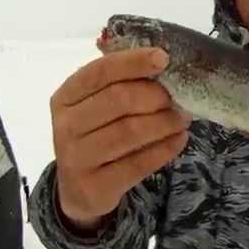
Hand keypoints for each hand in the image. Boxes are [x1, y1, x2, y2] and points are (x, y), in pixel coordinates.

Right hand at [50, 47, 191, 231]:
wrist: (79, 190)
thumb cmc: (95, 135)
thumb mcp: (95, 106)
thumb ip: (118, 83)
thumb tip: (161, 60)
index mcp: (65, 97)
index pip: (100, 72)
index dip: (133, 62)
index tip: (163, 58)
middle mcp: (66, 126)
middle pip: (118, 99)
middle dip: (155, 95)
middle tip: (177, 97)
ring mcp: (77, 158)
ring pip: (130, 131)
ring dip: (164, 122)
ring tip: (182, 118)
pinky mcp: (95, 186)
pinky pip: (138, 163)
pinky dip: (165, 149)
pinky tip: (180, 139)